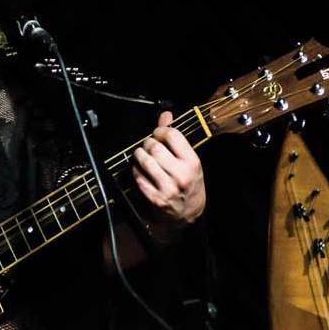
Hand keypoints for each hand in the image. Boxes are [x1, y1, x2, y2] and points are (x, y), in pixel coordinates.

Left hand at [131, 111, 205, 236]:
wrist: (189, 215)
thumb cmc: (190, 184)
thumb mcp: (189, 161)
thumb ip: (176, 138)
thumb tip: (165, 114)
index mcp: (192, 162)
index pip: (172, 135)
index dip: (160, 131)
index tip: (157, 134)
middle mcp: (181, 174)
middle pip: (155, 147)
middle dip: (147, 143)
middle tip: (147, 145)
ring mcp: (167, 187)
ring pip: (144, 160)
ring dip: (139, 154)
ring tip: (142, 154)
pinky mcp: (154, 198)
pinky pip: (138, 176)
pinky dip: (136, 170)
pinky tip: (140, 169)